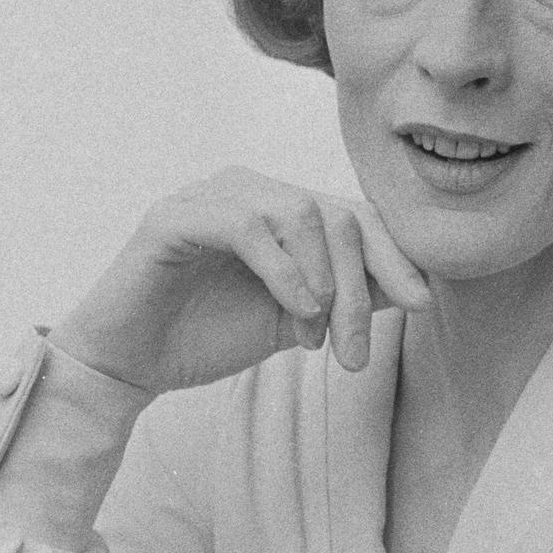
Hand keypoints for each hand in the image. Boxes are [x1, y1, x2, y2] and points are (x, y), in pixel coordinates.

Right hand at [53, 167, 428, 394]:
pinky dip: (283, 270)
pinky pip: (248, 227)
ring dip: (323, 283)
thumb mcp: (293, 320)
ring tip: (316, 336)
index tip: (421, 304)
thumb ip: (344, 297)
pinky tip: (295, 311)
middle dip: (358, 286)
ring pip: (300, 214)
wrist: (131, 363)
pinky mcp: (175, 216)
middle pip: (335, 214)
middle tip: (355, 352)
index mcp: (278, 208)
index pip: (353, 214)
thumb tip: (412, 286)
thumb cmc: (205, 336)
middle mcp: (248, 189)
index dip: (394, 255)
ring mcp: (210, 196)